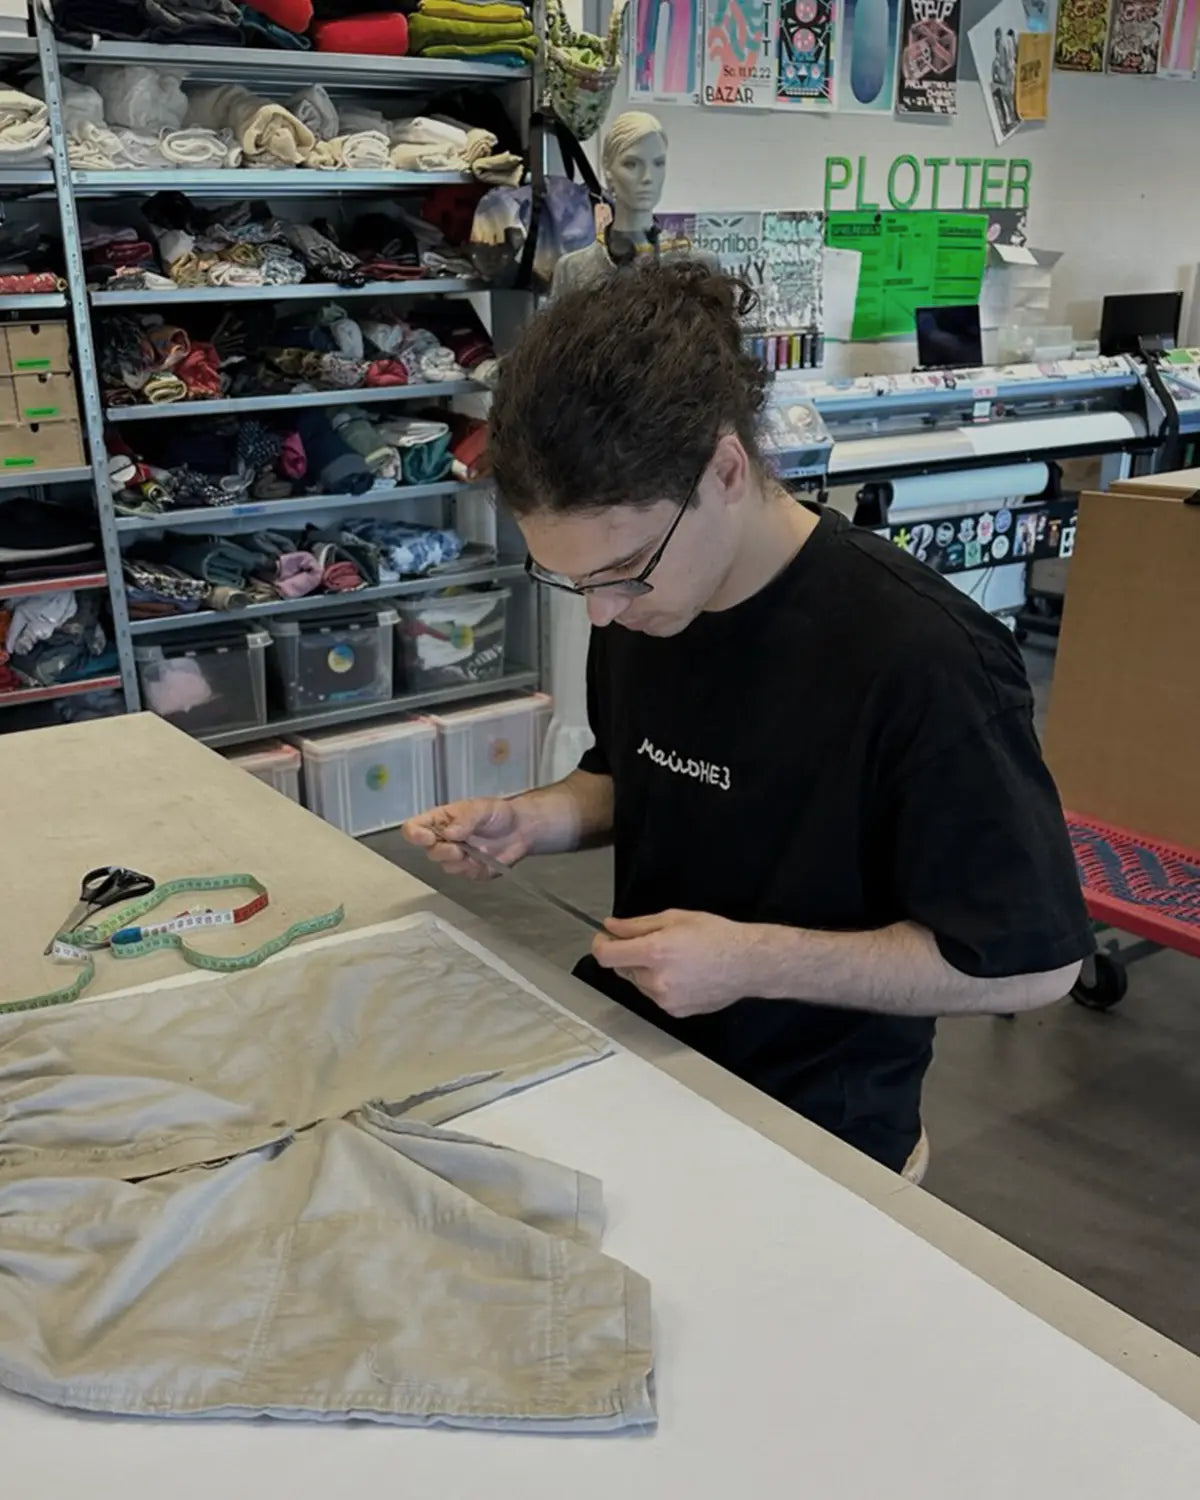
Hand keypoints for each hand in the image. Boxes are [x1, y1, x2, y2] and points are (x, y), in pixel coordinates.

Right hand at [402, 798, 529, 881]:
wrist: (521, 831)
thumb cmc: (498, 814)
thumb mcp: (481, 808)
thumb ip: (465, 819)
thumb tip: (449, 832)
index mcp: (440, 821)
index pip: (414, 829)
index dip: (415, 835)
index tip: (427, 838)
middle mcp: (443, 840)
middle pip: (429, 852)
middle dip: (443, 851)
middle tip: (459, 848)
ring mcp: (455, 857)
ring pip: (445, 866)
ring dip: (460, 861)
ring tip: (476, 850)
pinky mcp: (468, 871)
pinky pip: (463, 875)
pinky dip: (473, 868)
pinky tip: (483, 859)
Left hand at [591, 909, 755, 1018]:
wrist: (747, 963)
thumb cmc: (717, 936)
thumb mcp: (675, 918)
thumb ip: (637, 925)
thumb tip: (612, 927)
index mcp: (655, 952)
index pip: (607, 956)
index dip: (600, 945)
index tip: (604, 939)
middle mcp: (657, 980)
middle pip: (622, 969)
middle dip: (629, 955)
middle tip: (651, 942)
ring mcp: (665, 1000)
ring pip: (638, 983)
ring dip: (645, 971)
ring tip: (674, 958)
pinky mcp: (674, 1011)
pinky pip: (654, 996)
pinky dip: (659, 985)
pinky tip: (682, 974)